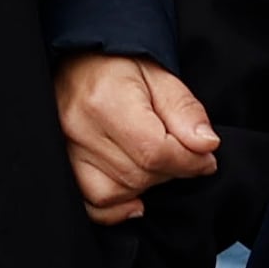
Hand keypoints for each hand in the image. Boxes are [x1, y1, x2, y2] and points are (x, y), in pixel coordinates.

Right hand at [55, 52, 219, 224]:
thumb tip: (206, 146)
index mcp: (106, 100)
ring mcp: (65, 149)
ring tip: (154, 161)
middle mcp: (80, 127)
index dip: (189, 161)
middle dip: (171, 170)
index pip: (155, 151)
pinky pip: (91, 204)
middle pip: (138, 174)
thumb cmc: (119, 64)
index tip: (205, 157)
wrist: (78, 59)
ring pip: (117, 192)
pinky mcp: (62, 164)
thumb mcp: (160, 76)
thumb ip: (185, 110)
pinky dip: (116, 208)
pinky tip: (135, 198)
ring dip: (146, 184)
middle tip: (181, 153)